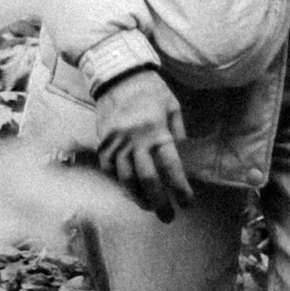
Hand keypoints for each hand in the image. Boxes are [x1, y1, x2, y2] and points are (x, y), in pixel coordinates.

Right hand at [93, 66, 193, 221]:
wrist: (116, 73)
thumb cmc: (150, 88)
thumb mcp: (172, 105)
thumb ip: (178, 131)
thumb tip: (182, 154)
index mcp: (156, 130)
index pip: (170, 166)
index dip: (179, 188)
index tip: (187, 204)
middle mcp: (134, 139)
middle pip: (147, 179)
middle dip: (159, 202)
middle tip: (168, 217)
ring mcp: (115, 142)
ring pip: (125, 179)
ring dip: (138, 197)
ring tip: (149, 207)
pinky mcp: (102, 142)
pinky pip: (109, 169)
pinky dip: (119, 183)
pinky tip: (129, 190)